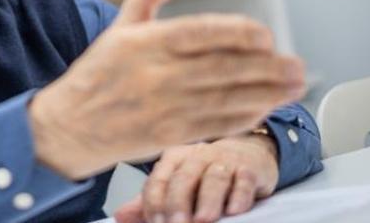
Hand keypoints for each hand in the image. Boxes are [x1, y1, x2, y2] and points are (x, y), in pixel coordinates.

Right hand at [29, 0, 305, 179]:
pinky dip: (243, 118)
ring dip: (265, 94)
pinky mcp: (168, 135)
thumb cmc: (96, 76)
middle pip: (221, 68)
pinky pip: (213, 125)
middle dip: (265, 68)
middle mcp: (156, 74)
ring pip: (224, 98)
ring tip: (293, 86)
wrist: (69, 127)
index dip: (236, 33)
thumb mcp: (118, 28)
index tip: (265, 35)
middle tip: (297, 65)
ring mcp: (164, 107)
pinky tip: (265, 110)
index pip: (200, 32)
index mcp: (144, 43)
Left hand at [114, 134, 278, 222]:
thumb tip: (120, 216)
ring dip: (208, 200)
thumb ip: (153, 200)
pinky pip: (243, 180)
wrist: (248, 154)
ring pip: (214, 178)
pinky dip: (239, 195)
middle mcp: (197, 156)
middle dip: (178, 203)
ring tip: (204, 220)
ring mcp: (224, 161)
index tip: (155, 222)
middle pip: (184, 178)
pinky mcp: (249, 169)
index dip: (154, 201)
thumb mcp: (178, 182)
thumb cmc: (206, 173)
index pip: (159, 179)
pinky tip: (234, 209)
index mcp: (174, 159)